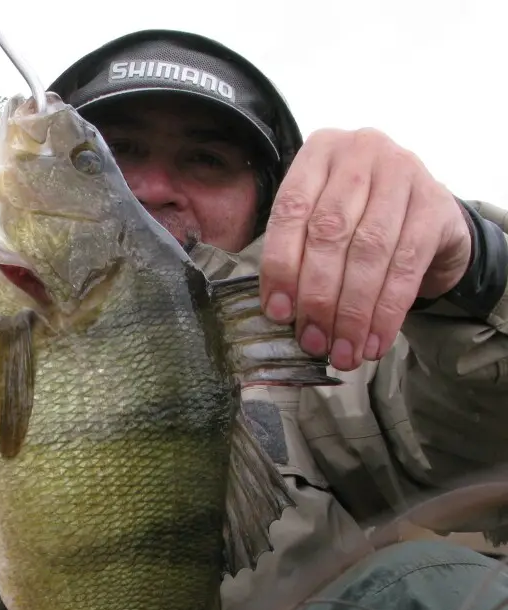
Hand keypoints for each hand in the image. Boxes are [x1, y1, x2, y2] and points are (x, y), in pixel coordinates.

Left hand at [259, 128, 472, 371]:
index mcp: (319, 151)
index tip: (279, 314)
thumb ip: (297, 253)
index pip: (290, 211)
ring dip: (353, 312)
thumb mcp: (320, 221)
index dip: (281, 266)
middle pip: (329, 233)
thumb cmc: (358, 220)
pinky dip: (387, 311)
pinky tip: (374, 342)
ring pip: (369, 251)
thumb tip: (280, 313)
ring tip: (344, 352)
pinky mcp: (435, 203)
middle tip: (313, 342)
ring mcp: (403, 171)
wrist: (426, 214)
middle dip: (319, 297)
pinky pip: (406, 266)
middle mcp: (360, 151)